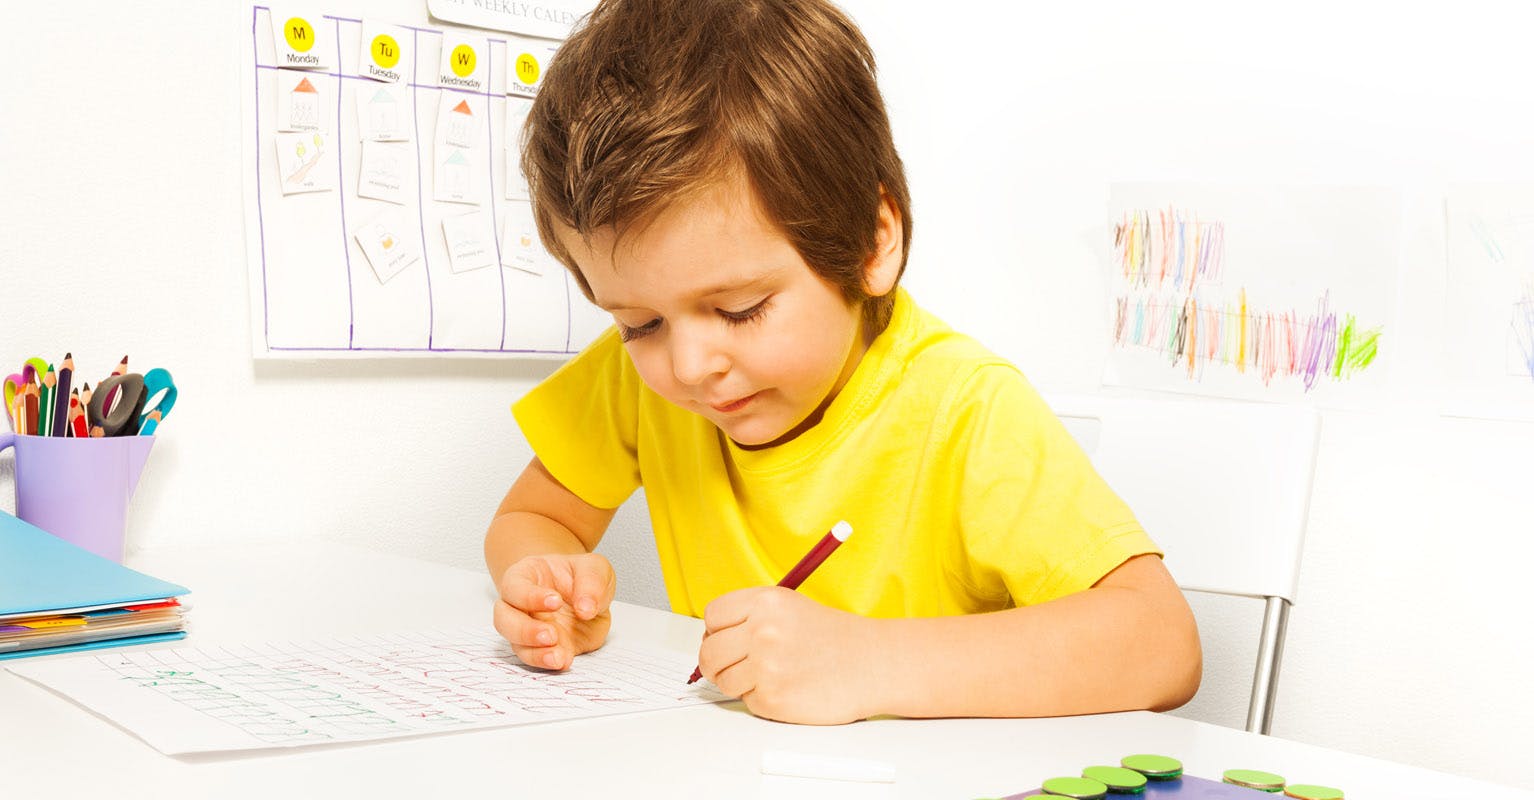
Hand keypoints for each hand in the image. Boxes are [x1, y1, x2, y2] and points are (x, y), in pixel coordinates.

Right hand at [492, 553, 615, 670]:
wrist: (591, 599)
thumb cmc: (584, 577)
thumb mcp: (595, 568)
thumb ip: (592, 583)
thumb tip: (586, 608)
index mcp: (525, 576)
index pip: (515, 587)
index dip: (530, 596)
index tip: (556, 602)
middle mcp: (518, 604)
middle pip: (503, 618)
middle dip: (524, 630)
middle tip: (551, 635)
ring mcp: (526, 628)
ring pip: (515, 643)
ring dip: (534, 652)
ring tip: (558, 657)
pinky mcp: (539, 648)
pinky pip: (534, 658)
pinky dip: (546, 662)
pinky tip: (563, 661)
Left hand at [697, 587, 878, 723]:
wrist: (872, 664)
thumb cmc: (833, 637)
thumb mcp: (789, 606)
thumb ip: (749, 615)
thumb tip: (711, 637)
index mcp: (765, 602)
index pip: (712, 617)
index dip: (717, 630)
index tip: (726, 638)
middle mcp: (763, 631)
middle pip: (710, 652)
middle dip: (718, 662)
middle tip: (737, 665)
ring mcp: (766, 667)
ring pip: (724, 680)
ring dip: (741, 682)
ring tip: (771, 675)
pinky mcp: (772, 700)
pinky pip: (746, 701)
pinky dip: (762, 699)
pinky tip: (786, 688)